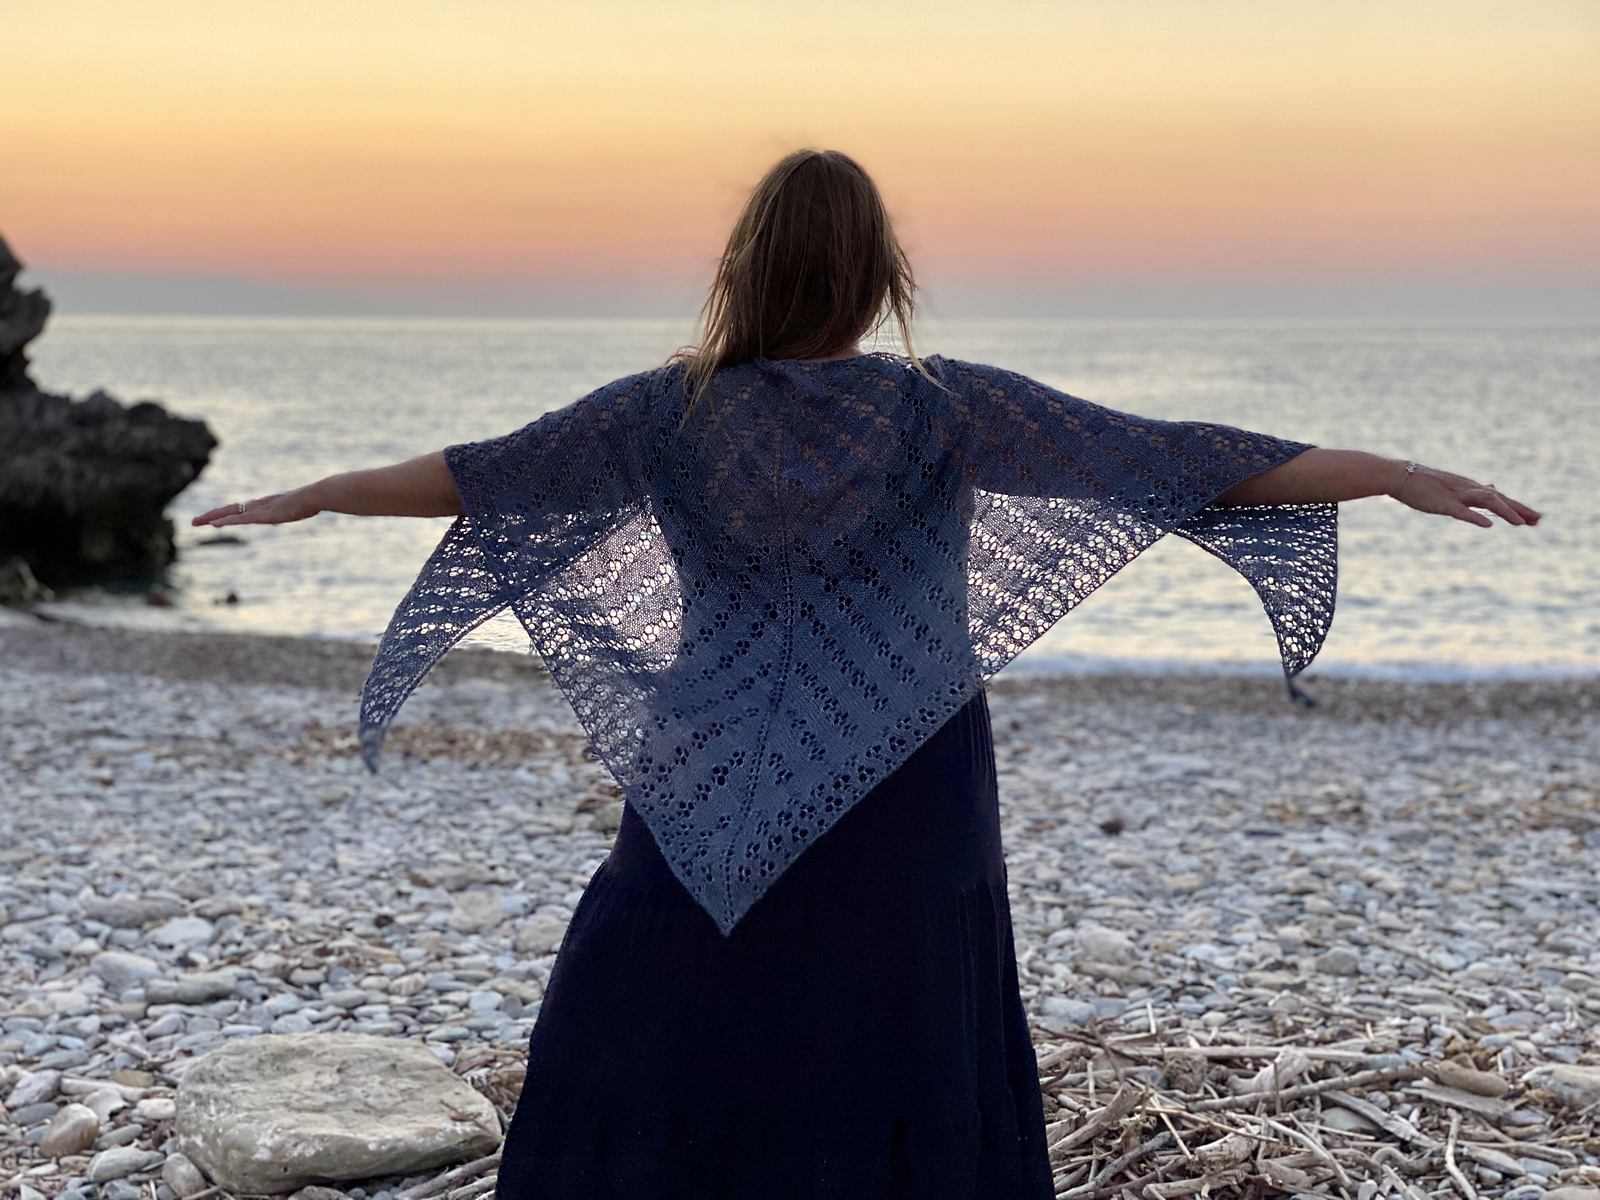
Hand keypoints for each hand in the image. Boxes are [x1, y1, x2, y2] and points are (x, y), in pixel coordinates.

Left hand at [193, 488, 319, 527]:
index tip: (214, 519)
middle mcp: (259, 505)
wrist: (316, 495)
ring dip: (212, 517)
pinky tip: (214, 524)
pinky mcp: (264, 515)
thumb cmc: (314, 500)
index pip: (241, 509)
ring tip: (196, 522)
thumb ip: (301, 507)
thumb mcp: (304, 507)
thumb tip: (309, 506)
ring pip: (230, 513)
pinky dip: (226, 521)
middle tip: (194, 521)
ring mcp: (261, 510)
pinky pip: (240, 519)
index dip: (226, 513)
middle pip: (230, 509)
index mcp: (267, 505)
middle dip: (212, 515)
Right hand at [1390, 463, 1540, 527]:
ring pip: (1486, 502)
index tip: (1535, 518)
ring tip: (1521, 524)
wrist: (1400, 475)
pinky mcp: (1442, 504)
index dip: (1517, 507)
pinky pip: (1461, 512)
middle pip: (1499, 499)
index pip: (1499, 497)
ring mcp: (1456, 495)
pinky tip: (1488, 525)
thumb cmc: (1423, 482)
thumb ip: (1474, 489)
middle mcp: (1468, 489)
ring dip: (1505, 512)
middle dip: (1519, 509)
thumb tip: (1493, 488)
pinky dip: (1476, 517)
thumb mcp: (1453, 485)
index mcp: (1470, 487)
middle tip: (1539, 520)